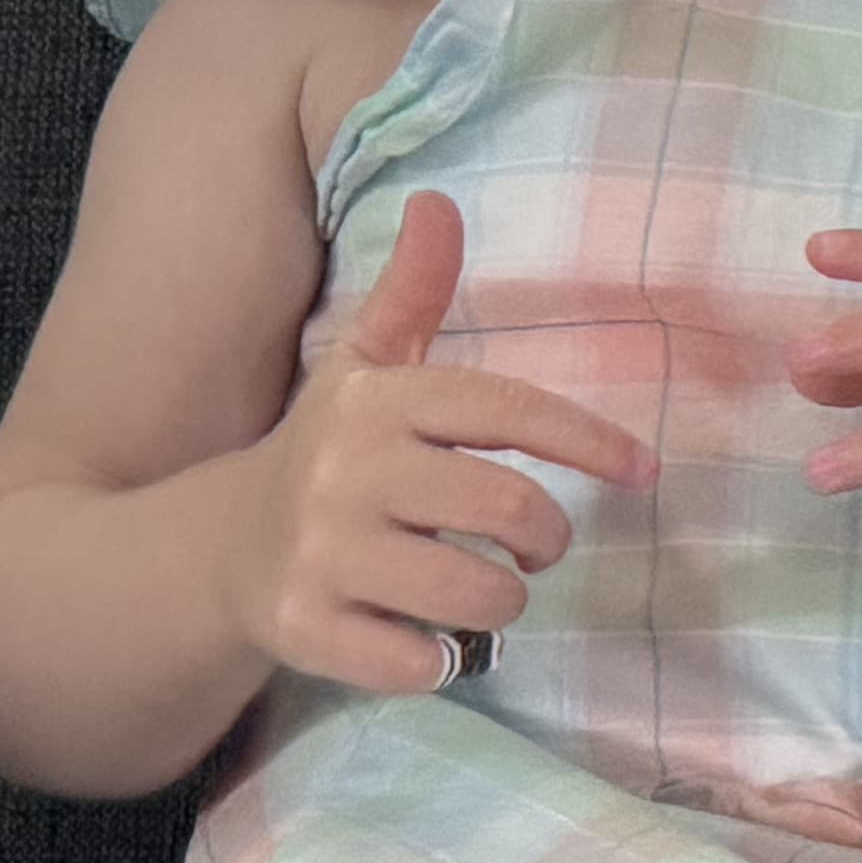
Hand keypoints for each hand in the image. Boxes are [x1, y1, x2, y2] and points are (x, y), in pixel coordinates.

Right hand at [223, 189, 640, 693]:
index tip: (644, 471)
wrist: (217, 549)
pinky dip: (441, 661)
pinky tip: (425, 639)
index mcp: (378, 401)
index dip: (588, 441)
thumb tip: (437, 201)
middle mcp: (347, 472)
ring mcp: (321, 554)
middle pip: (506, 508)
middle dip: (546, 536)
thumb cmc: (328, 455)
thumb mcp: (365, 367)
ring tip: (486, 590)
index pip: (508, 412)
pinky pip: (418, 662)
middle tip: (537, 544)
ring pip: (474, 593)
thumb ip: (411, 290)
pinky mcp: (303, 629)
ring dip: (503, 601)